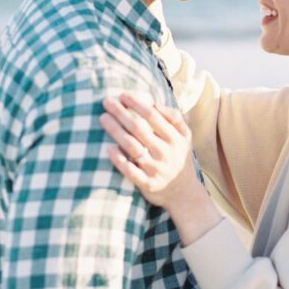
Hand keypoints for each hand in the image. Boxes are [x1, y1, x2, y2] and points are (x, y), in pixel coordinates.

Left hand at [100, 93, 197, 208]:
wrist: (184, 194)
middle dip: (122, 113)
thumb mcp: (185, 136)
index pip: (153, 116)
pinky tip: (108, 148)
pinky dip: (119, 160)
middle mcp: (166, 152)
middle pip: (140, 129)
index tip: (122, 95)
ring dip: (116, 131)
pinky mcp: (147, 184)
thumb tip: (155, 103)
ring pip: (133, 148)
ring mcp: (156, 169)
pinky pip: (131, 172)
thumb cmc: (179, 157)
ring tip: (103, 118)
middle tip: (106, 102)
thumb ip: (175, 118)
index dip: (137, 104)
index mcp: (175, 138)